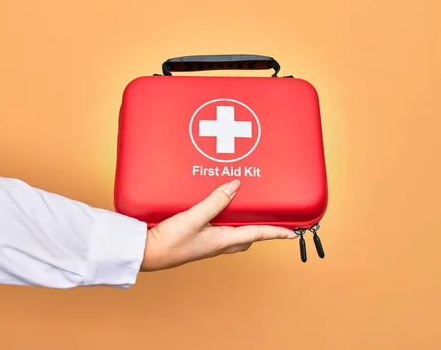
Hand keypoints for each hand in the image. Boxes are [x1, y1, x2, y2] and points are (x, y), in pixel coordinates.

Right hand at [140, 179, 297, 270]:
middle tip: (273, 221)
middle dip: (262, 231)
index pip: (257, 235)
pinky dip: (225, 222)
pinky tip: (217, 209)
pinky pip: (219, 231)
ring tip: (248, 211)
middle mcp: (218, 244)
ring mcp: (207, 243)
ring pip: (234, 236)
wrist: (147, 253)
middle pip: (248, 237)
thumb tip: (235, 186)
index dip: (276, 233)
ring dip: (244, 226)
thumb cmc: (169, 242)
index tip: (293, 233)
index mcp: (223, 241)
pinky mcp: (197, 239)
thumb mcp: (194, 218)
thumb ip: (215, 201)